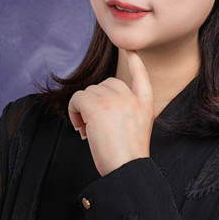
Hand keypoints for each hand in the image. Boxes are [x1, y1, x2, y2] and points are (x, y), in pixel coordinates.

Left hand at [68, 50, 154, 175]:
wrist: (127, 170)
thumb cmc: (128, 159)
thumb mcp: (136, 130)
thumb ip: (125, 113)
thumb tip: (99, 107)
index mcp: (145, 104)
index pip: (141, 75)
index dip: (134, 61)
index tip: (129, 49)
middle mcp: (132, 98)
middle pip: (106, 84)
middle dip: (96, 101)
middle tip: (93, 126)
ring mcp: (115, 100)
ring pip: (89, 92)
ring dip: (83, 109)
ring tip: (87, 130)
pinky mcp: (97, 106)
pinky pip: (77, 98)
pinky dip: (73, 111)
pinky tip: (80, 127)